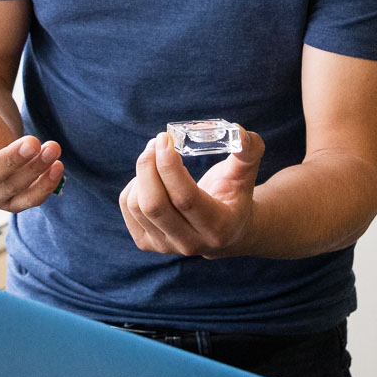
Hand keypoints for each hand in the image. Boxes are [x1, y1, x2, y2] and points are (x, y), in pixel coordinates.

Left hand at [119, 128, 264, 258]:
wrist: (227, 231)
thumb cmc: (236, 194)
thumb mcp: (247, 174)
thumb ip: (248, 150)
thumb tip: (237, 130)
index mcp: (218, 227)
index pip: (185, 198)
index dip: (170, 167)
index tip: (165, 139)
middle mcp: (191, 243)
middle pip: (155, 205)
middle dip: (149, 167)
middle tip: (156, 142)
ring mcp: (166, 246)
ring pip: (137, 206)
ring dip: (141, 173)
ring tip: (154, 155)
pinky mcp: (148, 243)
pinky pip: (128, 208)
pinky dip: (133, 185)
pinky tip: (150, 177)